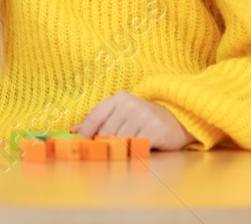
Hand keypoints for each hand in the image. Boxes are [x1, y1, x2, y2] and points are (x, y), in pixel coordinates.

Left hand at [74, 92, 190, 149]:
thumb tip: (73, 131)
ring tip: (121, 153)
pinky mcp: (155, 130)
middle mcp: (130, 105)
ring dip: (118, 151)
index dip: (86, 132)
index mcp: (118, 98)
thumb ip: (100, 121)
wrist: (177, 119)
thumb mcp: (122, 113)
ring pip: (120, 141)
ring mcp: (143, 117)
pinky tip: (134, 153)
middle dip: (103, 145)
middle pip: (106, 132)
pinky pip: (135, 147)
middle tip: (104, 153)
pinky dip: (132, 153)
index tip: (82, 144)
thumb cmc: (143, 118)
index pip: (95, 115)